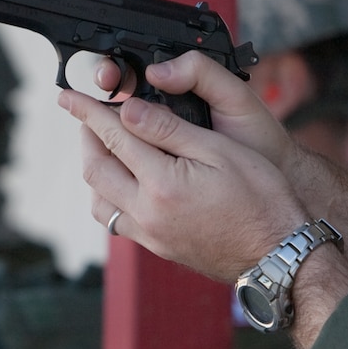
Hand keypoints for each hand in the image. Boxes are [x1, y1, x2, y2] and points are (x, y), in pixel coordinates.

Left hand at [59, 52, 303, 279]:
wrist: (277, 252)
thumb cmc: (262, 199)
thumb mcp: (222, 152)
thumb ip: (172, 130)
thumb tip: (130, 111)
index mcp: (163, 183)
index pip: (114, 136)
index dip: (89, 111)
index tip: (70, 96)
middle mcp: (148, 212)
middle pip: (96, 169)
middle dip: (86, 137)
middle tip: (88, 116)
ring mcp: (151, 234)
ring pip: (99, 201)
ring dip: (95, 170)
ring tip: (106, 148)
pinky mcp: (159, 247)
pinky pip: (117, 221)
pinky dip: (109, 197)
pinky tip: (125, 184)